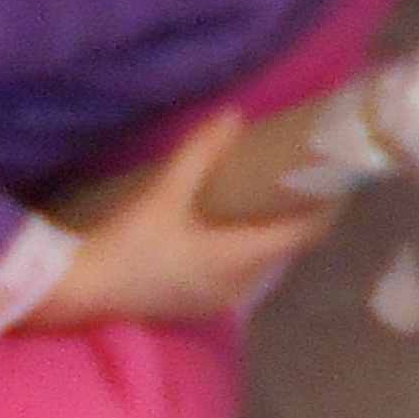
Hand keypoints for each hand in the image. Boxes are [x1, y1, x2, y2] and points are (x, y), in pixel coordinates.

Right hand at [31, 114, 332, 331]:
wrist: (79, 293)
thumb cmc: (126, 245)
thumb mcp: (163, 194)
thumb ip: (199, 154)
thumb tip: (234, 115)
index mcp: (240, 257)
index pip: (303, 233)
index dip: (325, 207)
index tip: (339, 178)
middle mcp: (239, 283)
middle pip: (288, 247)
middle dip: (303, 215)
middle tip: (308, 178)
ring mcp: (219, 298)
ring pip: (266, 262)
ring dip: (276, 232)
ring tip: (275, 197)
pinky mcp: (197, 302)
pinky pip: (242, 272)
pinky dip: (251, 247)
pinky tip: (234, 227)